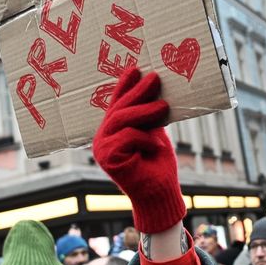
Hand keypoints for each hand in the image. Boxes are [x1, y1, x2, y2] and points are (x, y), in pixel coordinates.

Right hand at [92, 68, 184, 233]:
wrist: (159, 195)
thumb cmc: (159, 166)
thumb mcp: (155, 133)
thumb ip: (149, 117)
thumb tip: (153, 88)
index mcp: (112, 131)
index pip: (117, 104)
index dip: (125, 86)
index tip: (135, 69)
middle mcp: (103, 138)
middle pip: (119, 109)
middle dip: (138, 92)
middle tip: (155, 78)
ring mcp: (101, 149)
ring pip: (122, 119)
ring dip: (145, 111)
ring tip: (164, 107)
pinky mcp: (107, 158)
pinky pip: (127, 137)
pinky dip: (145, 138)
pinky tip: (156, 144)